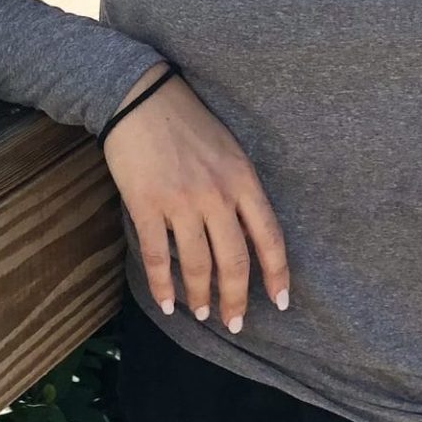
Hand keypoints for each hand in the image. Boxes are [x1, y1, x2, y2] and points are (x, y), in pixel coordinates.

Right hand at [100, 67, 289, 333]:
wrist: (140, 98)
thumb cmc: (188, 121)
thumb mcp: (230, 151)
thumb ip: (239, 190)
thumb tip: (246, 234)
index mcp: (243, 180)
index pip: (269, 238)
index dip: (277, 275)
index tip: (281, 302)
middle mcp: (217, 195)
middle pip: (234, 261)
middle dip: (236, 298)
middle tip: (235, 323)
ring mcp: (181, 202)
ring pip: (197, 265)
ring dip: (200, 296)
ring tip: (200, 314)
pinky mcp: (147, 205)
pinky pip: (158, 256)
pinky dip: (162, 285)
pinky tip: (166, 302)